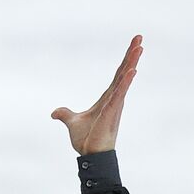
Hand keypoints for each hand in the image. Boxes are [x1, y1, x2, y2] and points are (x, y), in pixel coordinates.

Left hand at [50, 34, 141, 154]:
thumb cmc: (87, 140)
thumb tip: (54, 112)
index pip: (118, 74)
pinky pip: (120, 93)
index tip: (134, 45)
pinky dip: (126, 82)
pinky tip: (132, 70)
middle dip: (131, 54)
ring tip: (140, 47)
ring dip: (132, 62)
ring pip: (124, 79)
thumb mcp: (72, 122)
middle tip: (140, 38)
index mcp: (107, 97)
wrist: (90, 155)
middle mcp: (114, 98)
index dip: (125, 60)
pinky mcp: (112, 112)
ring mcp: (115, 104)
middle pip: (124, 71)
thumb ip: (65, 114)